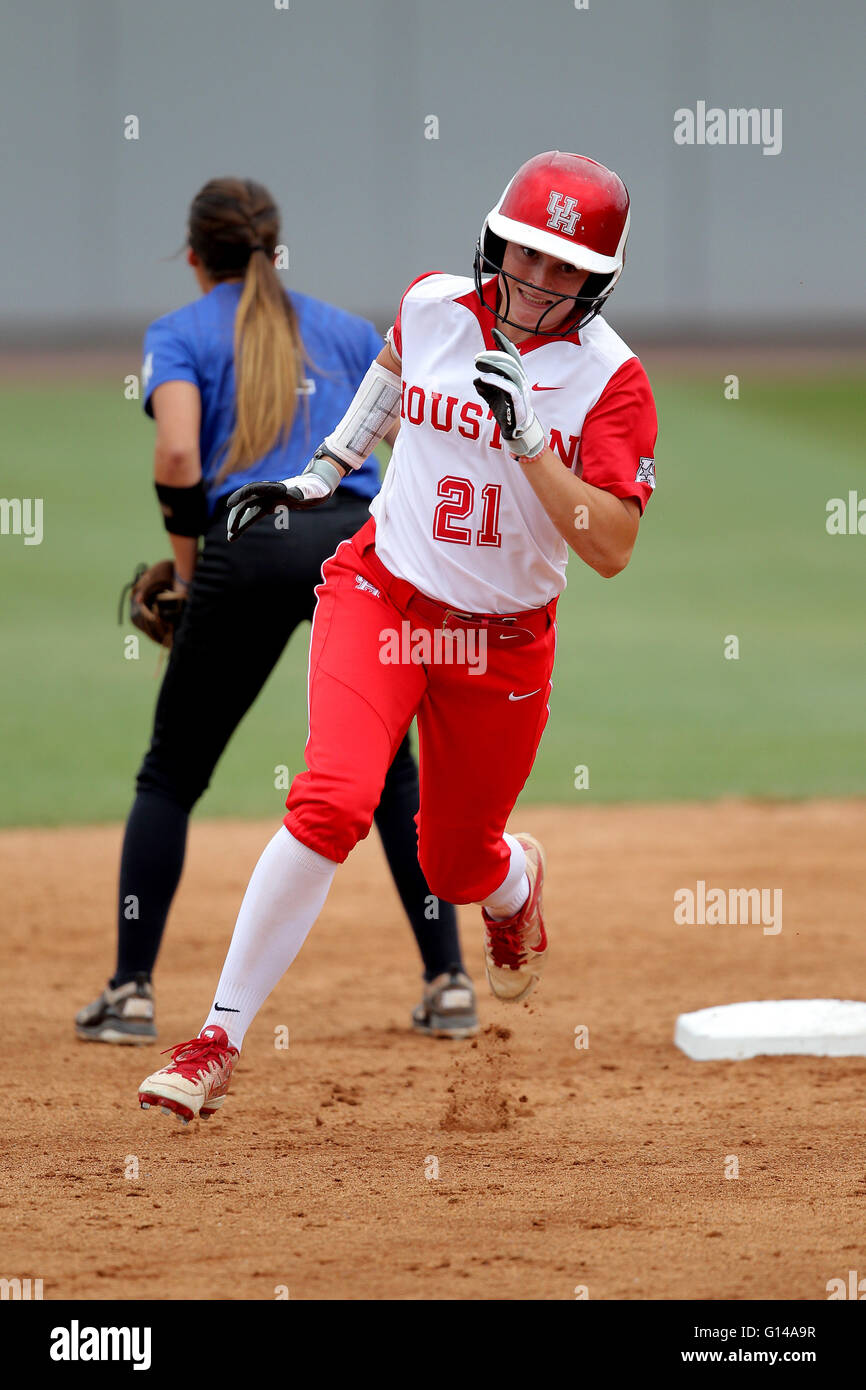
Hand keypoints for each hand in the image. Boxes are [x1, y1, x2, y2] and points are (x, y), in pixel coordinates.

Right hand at [226, 470, 333, 541]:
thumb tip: (293, 495)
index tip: (230, 505)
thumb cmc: (316, 487)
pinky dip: (245, 523)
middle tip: (231, 531)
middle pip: (246, 502)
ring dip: (238, 522)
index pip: (253, 489)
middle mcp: (268, 492)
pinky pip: (254, 515)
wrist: (319, 486)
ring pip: (247, 510)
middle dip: (237, 516)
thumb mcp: (312, 490)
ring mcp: (267, 498)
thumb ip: (302, 491)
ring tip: (230, 537)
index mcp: (275, 487)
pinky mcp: (270, 506)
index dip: (240, 496)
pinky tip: (237, 534)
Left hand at [473, 327, 545, 458]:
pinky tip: (483, 378)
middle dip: (493, 355)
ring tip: (478, 364)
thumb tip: (477, 379)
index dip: (504, 342)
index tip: (493, 331)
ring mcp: (521, 390)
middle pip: (510, 361)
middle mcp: (521, 380)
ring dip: (493, 365)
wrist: (516, 431)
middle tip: (476, 358)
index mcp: (516, 376)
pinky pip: (508, 388)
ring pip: (511, 371)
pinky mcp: (517, 402)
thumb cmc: (505, 411)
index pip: (512, 355)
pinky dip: (495, 381)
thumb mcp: (492, 395)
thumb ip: (485, 385)